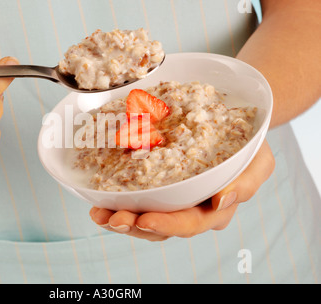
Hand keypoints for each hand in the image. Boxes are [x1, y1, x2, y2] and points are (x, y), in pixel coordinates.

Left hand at [90, 140, 274, 240]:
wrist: (233, 128)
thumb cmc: (247, 147)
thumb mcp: (258, 161)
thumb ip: (245, 183)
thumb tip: (222, 200)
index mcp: (214, 210)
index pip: (190, 223)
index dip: (167, 224)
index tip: (145, 219)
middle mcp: (191, 211)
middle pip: (161, 227)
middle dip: (134, 225)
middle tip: (112, 218)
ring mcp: (172, 202)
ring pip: (144, 219)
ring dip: (119, 218)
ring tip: (98, 212)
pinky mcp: (157, 190)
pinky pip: (136, 201)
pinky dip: (117, 202)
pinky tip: (98, 199)